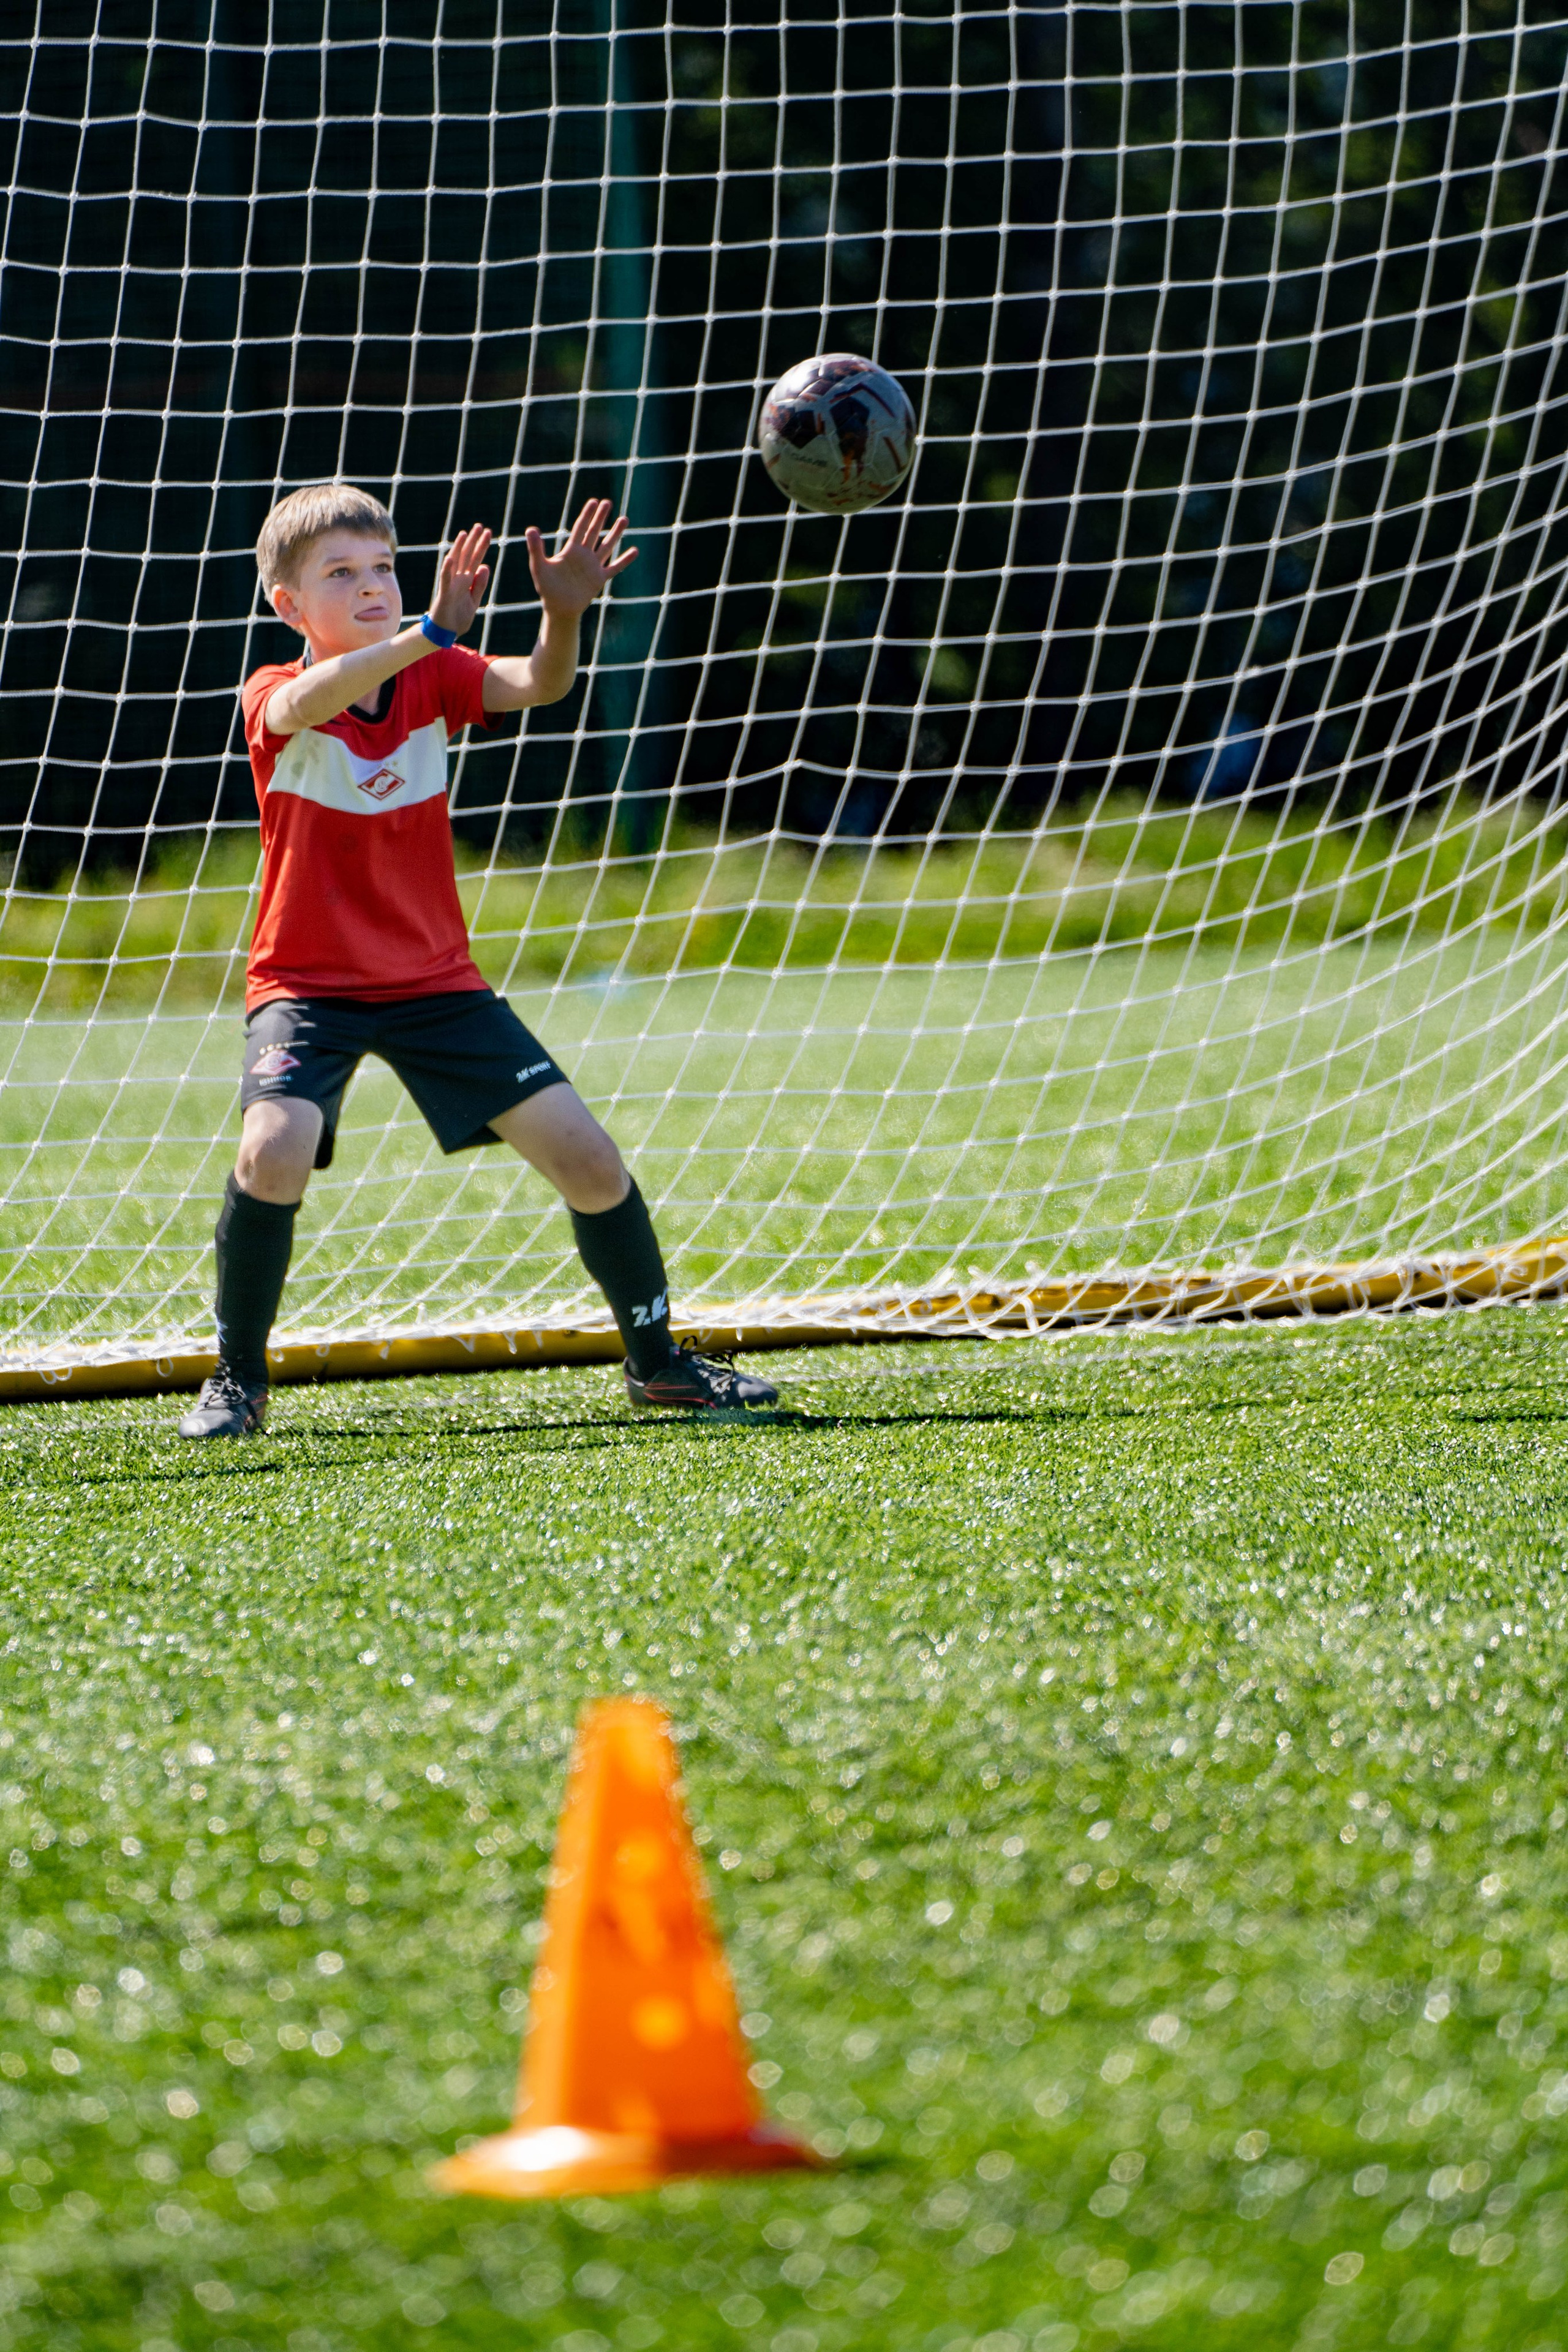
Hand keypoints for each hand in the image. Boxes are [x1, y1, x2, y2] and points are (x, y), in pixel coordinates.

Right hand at [428, 523, 492, 635]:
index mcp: (466, 581)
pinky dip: (447, 569)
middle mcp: (458, 579)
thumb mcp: (474, 601)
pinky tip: (450, 558)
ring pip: (455, 563)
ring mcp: (451, 585)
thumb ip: (480, 585)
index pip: (475, 560)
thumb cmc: (458, 617)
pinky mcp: (445, 594)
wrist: (446, 633)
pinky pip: (445, 580)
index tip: (487, 533)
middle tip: (480, 526)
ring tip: (464, 534)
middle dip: (473, 541)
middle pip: (466, 557)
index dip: (481, 546)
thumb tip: (485, 566)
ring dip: (459, 548)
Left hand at [526, 498, 637, 618]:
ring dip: (616, 533)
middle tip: (608, 502)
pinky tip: (635, 551)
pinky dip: (625, 560)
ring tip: (624, 519)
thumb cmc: (547, 588)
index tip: (594, 501)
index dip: (587, 514)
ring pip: (607, 546)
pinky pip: (615, 567)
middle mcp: (584, 555)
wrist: (559, 608)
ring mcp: (593, 566)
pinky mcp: (600, 579)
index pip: (581, 527)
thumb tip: (530, 529)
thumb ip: (536, 548)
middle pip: (594, 532)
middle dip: (601, 517)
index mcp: (571, 550)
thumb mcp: (539, 566)